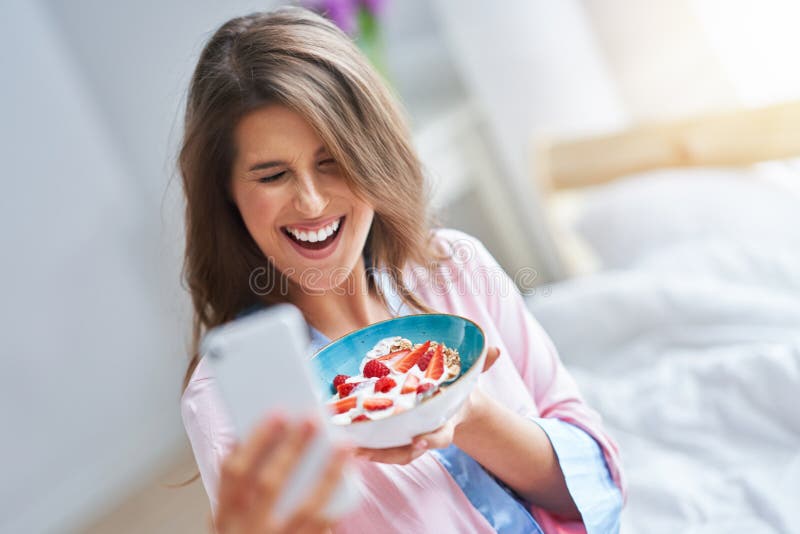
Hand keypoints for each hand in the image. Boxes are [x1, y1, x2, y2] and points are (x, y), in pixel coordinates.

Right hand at [212, 414, 349, 533]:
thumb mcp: (230, 522)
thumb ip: (239, 490)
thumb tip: (251, 439)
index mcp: (225, 518)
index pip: (234, 473)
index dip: (256, 440)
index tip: (277, 412)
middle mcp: (247, 531)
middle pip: (268, 483)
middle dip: (291, 448)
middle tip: (311, 418)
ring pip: (306, 506)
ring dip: (327, 471)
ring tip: (343, 444)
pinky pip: (323, 526)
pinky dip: (338, 500)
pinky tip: (349, 477)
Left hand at [355, 346, 501, 464]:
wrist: (454, 406)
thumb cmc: (459, 389)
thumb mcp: (470, 376)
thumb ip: (482, 364)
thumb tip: (495, 349)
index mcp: (445, 423)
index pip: (440, 437)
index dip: (430, 440)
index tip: (418, 441)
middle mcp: (426, 434)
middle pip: (409, 452)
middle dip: (389, 454)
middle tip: (367, 452)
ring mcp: (410, 437)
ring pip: (392, 452)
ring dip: (372, 452)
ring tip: (351, 448)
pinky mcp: (397, 434)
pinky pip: (383, 444)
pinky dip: (367, 444)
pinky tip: (348, 438)